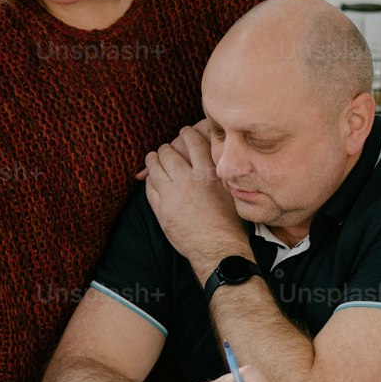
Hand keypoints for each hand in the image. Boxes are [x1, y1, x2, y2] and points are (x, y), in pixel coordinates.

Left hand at [143, 123, 244, 267]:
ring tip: (153, 158)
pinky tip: (152, 179)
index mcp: (208, 172)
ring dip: (153, 160)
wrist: (219, 249)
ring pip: (155, 167)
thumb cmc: (229, 222)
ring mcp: (172, 195)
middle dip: (166, 148)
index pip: (193, 141)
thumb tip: (214, 154)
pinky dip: (150, 180)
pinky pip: (150, 188)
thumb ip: (219, 171)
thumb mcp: (230, 190)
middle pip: (168, 152)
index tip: (184, 132)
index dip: (186, 133)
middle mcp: (188, 180)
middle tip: (165, 148)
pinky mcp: (162, 210)